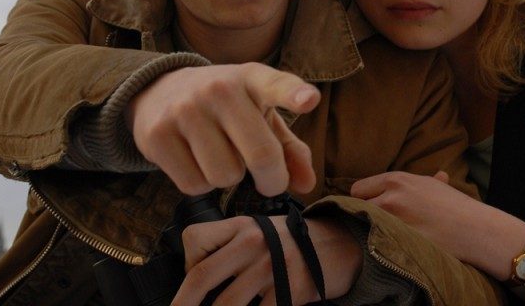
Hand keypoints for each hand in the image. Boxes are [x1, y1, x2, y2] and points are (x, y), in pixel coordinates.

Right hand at [126, 63, 320, 196]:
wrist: (159, 91)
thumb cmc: (226, 109)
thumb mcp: (261, 115)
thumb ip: (289, 148)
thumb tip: (307, 184)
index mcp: (251, 78)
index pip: (275, 84)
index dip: (293, 94)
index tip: (309, 100)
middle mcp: (219, 89)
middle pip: (261, 155)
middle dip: (272, 180)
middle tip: (269, 181)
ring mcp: (185, 110)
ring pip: (225, 176)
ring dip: (228, 178)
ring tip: (220, 156)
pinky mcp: (158, 135)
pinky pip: (194, 185)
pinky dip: (201, 184)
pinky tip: (195, 161)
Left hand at [174, 215, 361, 305]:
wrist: (342, 246)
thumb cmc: (295, 242)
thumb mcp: (262, 230)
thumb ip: (233, 246)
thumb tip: (200, 282)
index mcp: (242, 226)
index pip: (196, 240)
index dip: (186, 265)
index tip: (192, 284)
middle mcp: (253, 243)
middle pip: (202, 277)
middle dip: (182, 305)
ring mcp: (271, 268)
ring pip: (226, 305)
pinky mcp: (289, 291)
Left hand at [351, 171, 524, 280]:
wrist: (474, 228)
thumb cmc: (456, 206)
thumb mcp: (437, 186)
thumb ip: (425, 181)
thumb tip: (438, 176)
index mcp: (396, 180)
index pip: (359, 189)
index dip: (365, 199)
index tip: (373, 207)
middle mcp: (390, 197)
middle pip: (357, 207)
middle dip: (366, 214)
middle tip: (378, 222)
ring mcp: (393, 220)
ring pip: (365, 225)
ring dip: (371, 229)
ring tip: (384, 234)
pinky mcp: (397, 240)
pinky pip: (377, 242)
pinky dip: (381, 243)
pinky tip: (392, 245)